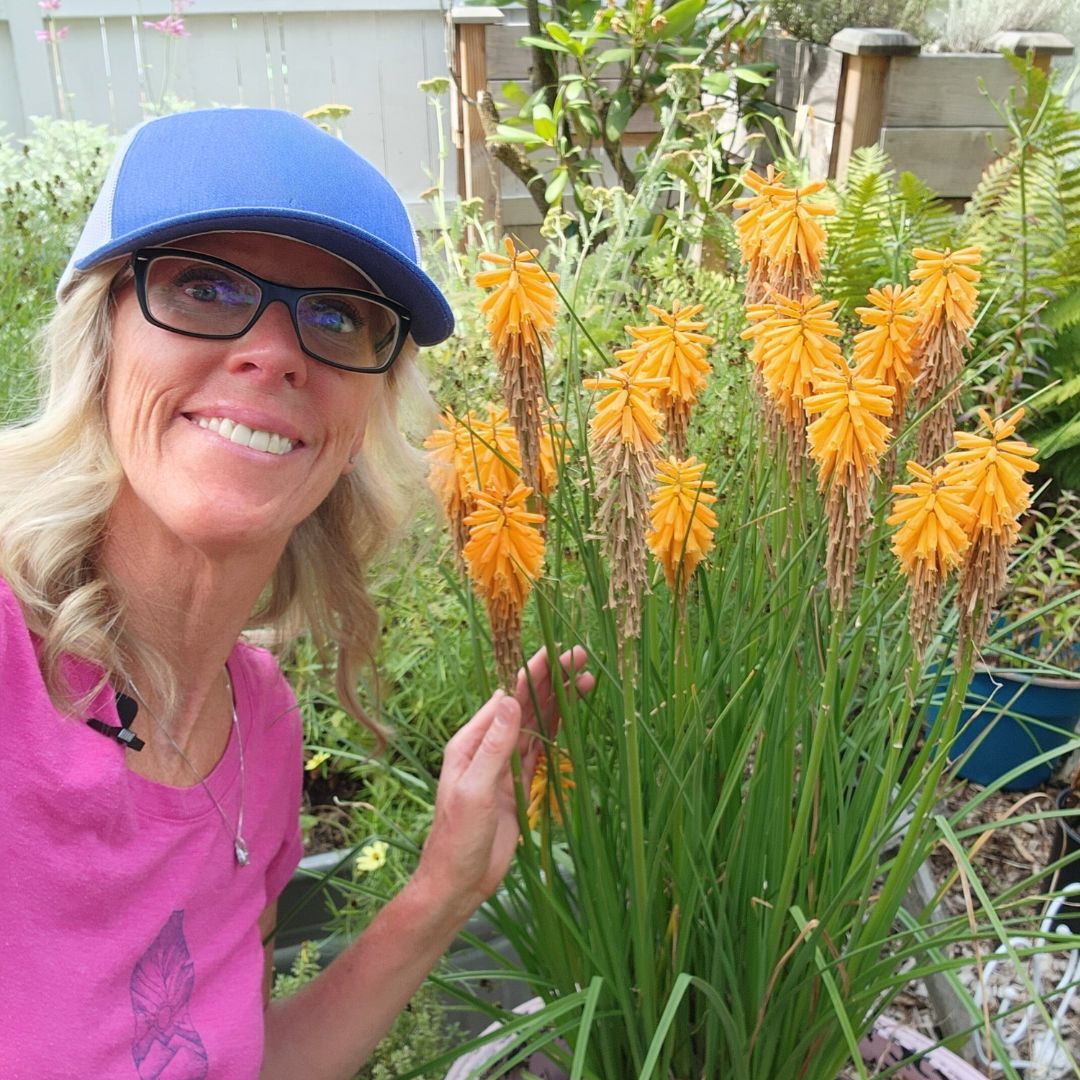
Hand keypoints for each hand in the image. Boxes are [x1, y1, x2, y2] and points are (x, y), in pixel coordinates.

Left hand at [413, 646, 593, 921]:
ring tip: (586, 678)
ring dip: (559, 700)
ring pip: (537, 723)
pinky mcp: (519, 783)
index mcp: (471, 740)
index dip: (533, 674)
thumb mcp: (475, 790)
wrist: (459, 880)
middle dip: (552, 679)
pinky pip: (541, 748)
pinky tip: (571, 714)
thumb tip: (510, 698)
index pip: (508, 696)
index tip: (558, 653)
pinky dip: (557, 729)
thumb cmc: (458, 838)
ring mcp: (506, 763)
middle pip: (526, 704)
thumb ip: (494, 746)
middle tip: (581, 656)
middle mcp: (489, 745)